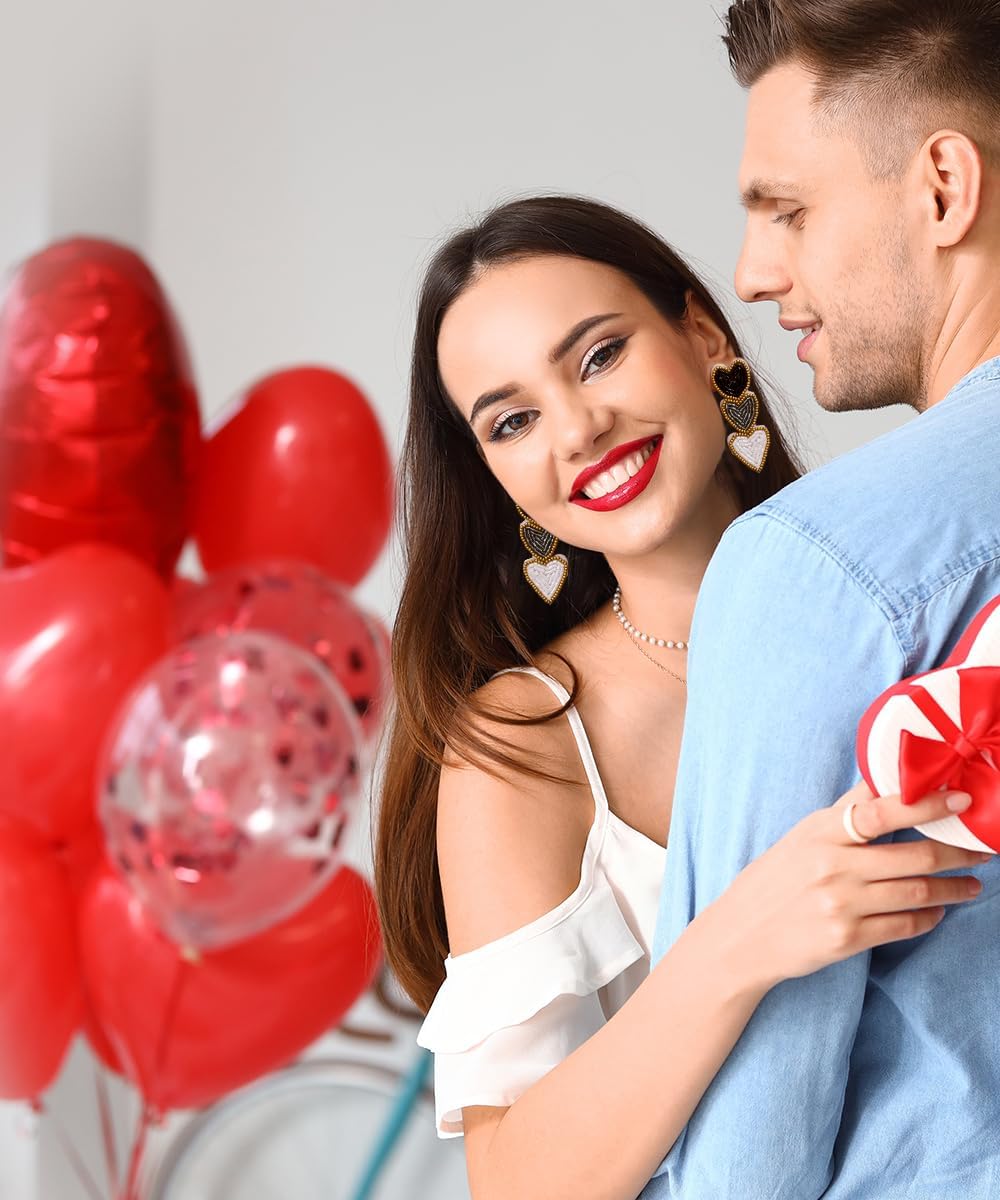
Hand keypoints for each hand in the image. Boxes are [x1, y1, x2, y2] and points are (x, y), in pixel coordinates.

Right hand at [719, 783, 989, 991]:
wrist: (742, 935)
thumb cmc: (774, 879)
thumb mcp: (802, 836)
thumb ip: (846, 813)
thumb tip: (884, 780)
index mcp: (821, 833)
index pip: (880, 812)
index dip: (925, 804)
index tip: (960, 801)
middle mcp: (832, 867)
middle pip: (912, 857)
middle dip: (956, 853)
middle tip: (982, 851)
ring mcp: (840, 905)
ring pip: (915, 893)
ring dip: (951, 889)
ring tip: (970, 885)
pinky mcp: (846, 939)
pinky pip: (903, 926)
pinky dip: (928, 918)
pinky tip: (937, 912)